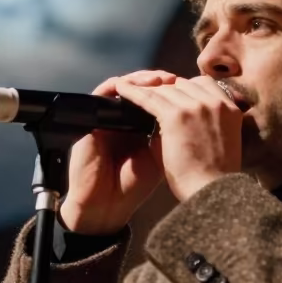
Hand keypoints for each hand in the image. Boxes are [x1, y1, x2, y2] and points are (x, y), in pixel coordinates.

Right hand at [58, 70, 173, 233]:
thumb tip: (190, 109)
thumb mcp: (160, 157)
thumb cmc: (133, 186)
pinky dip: (121, 85)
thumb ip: (171, 133)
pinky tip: (138, 86)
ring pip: (124, 85)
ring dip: (142, 79)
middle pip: (141, 88)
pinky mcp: (91, 119)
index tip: (188, 87)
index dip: (170, 91)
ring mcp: (106, 118)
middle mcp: (122, 119)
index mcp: (139, 127)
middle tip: (174, 78)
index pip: (155, 99)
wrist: (107, 204)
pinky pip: (104, 92)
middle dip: (159, 81)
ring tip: (160, 79)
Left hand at [114, 75, 242, 201]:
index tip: (172, 98)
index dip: (184, 90)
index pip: (203, 85)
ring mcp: (196, 106)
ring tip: (129, 90)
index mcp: (230, 108)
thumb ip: (210, 125)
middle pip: (182, 84)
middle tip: (147, 94)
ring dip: (148, 89)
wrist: (212, 192)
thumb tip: (188, 119)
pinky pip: (149, 97)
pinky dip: (133, 93)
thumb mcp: (222, 142)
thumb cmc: (215, 177)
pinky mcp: (175, 116)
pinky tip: (121, 91)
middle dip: (165, 89)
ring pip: (165, 89)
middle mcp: (215, 101)